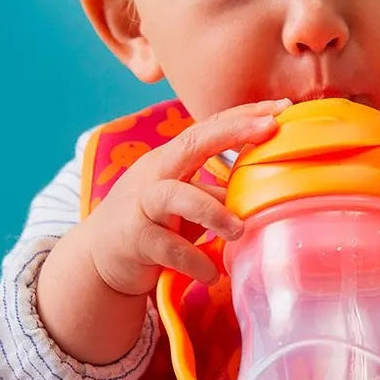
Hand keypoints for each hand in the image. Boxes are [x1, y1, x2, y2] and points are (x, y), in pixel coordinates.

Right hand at [81, 99, 290, 297]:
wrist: (99, 258)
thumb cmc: (151, 224)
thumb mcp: (185, 204)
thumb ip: (215, 192)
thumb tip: (260, 190)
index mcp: (170, 160)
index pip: (207, 127)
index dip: (242, 114)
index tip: (280, 106)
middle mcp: (154, 174)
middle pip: (191, 144)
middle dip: (232, 132)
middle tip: (269, 130)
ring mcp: (141, 205)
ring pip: (177, 195)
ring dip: (212, 211)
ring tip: (239, 231)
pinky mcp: (133, 238)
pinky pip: (168, 247)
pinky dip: (194, 260)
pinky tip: (212, 273)